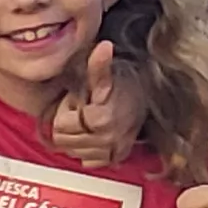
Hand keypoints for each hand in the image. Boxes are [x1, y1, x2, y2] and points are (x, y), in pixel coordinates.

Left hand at [48, 42, 136, 166]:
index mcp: (100, 120)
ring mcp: (111, 152)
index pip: (59, 126)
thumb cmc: (123, 84)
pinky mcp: (114, 160)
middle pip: (63, 141)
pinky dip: (87, 150)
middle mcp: (107, 141)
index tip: (80, 100)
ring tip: (90, 120)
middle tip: (84, 110)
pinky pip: (86, 162)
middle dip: (68, 123)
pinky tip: (96, 134)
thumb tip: (104, 46)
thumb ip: (98, 65)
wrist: (147, 97)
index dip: (66, 109)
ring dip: (77, 136)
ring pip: (72, 152)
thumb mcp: (105, 76)